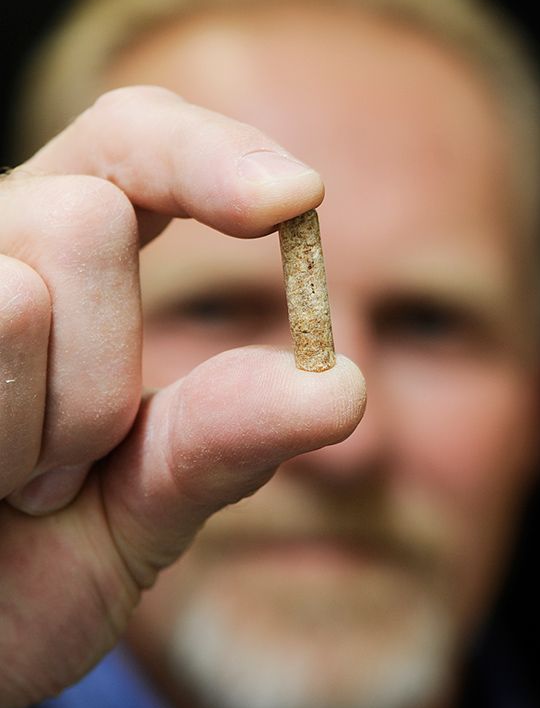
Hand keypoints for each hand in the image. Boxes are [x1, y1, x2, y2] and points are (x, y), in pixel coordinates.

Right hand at [0, 86, 365, 707]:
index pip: (135, 137)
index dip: (211, 153)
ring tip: (11, 487)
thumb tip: (337, 387)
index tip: (297, 199)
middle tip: (65, 473)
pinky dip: (3, 444)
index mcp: (64, 257)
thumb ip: (223, 439)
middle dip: (105, 374)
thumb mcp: (146, 505)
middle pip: (90, 216)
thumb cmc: (34, 571)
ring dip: (47, 428)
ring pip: (26, 291)